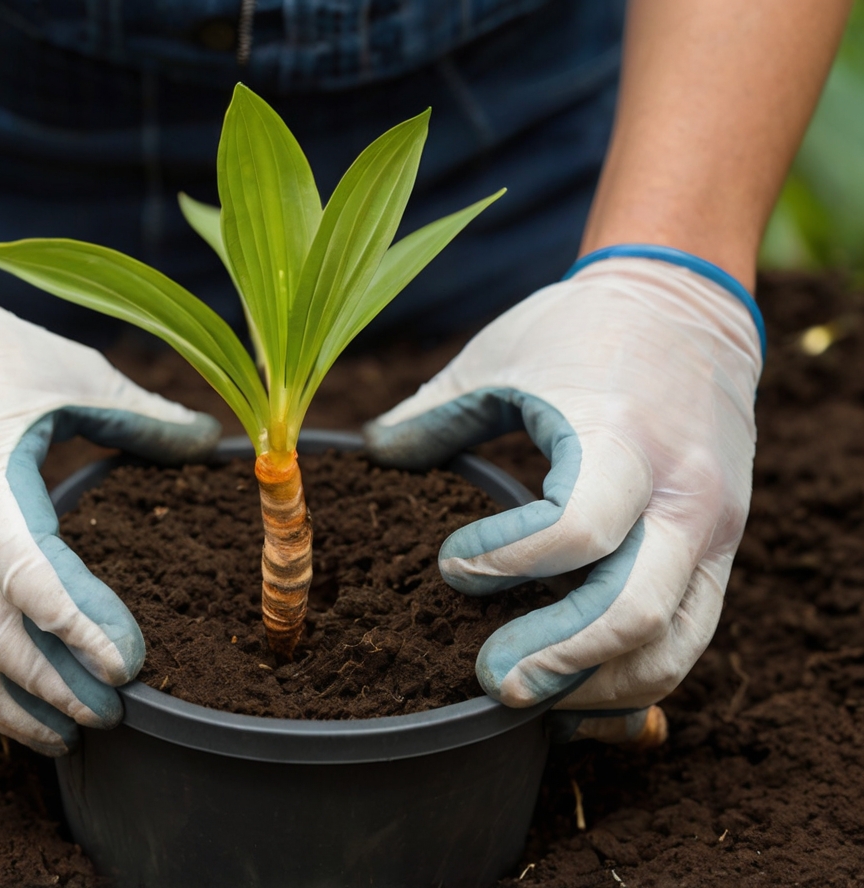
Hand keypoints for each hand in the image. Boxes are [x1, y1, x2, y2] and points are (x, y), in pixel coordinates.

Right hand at [0, 268, 219, 754]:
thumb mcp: (69, 371)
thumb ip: (141, 415)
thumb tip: (212, 439)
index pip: (30, 575)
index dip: (82, 628)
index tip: (130, 663)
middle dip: (58, 682)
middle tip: (117, 709)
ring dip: (14, 704)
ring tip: (73, 731)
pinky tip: (17, 710)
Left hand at [365, 255, 761, 713]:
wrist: (690, 310)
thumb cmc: (583, 331)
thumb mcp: (501, 355)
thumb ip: (435, 411)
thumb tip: (370, 452)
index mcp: (622, 437)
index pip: (576, 529)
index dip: (506, 562)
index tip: (451, 566)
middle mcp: (682, 493)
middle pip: (635, 609)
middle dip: (557, 657)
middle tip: (488, 678)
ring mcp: (715, 530)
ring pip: (673, 644)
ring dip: (597, 683)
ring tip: (527, 696)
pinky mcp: (724, 551)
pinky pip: (690, 635)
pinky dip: (634, 675)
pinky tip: (576, 690)